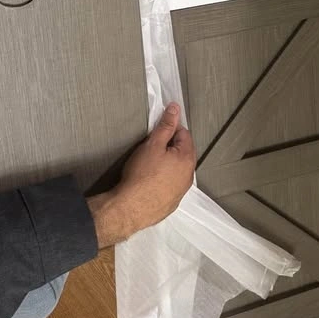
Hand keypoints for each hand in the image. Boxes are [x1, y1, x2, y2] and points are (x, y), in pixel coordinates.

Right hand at [87, 104, 195, 246]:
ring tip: (149, 165)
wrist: (130, 208)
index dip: (171, 129)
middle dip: (169, 146)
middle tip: (152, 147)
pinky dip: (163, 180)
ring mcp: (181, 191)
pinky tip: (150, 181)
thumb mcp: (153, 144)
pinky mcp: (171, 203)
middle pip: (183, 152)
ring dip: (167, 164)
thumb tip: (175, 109)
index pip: (184, 134)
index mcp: (187, 159)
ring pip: (177, 170)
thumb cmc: (141, 175)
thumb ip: (166, 125)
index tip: (159, 131)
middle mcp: (188, 176)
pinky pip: (170, 185)